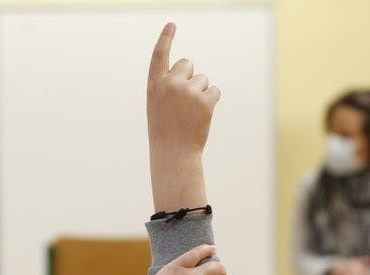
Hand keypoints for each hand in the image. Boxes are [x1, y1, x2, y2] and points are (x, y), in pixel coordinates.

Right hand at [147, 23, 220, 212]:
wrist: (173, 154)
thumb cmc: (165, 131)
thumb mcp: (159, 107)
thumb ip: (169, 87)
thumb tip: (194, 76)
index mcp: (154, 85)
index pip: (159, 55)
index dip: (166, 38)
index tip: (171, 25)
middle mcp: (170, 84)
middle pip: (187, 64)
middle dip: (189, 76)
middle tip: (184, 100)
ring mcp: (188, 91)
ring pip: (203, 79)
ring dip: (201, 92)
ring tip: (190, 113)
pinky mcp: (205, 100)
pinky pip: (214, 90)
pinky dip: (211, 100)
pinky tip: (202, 115)